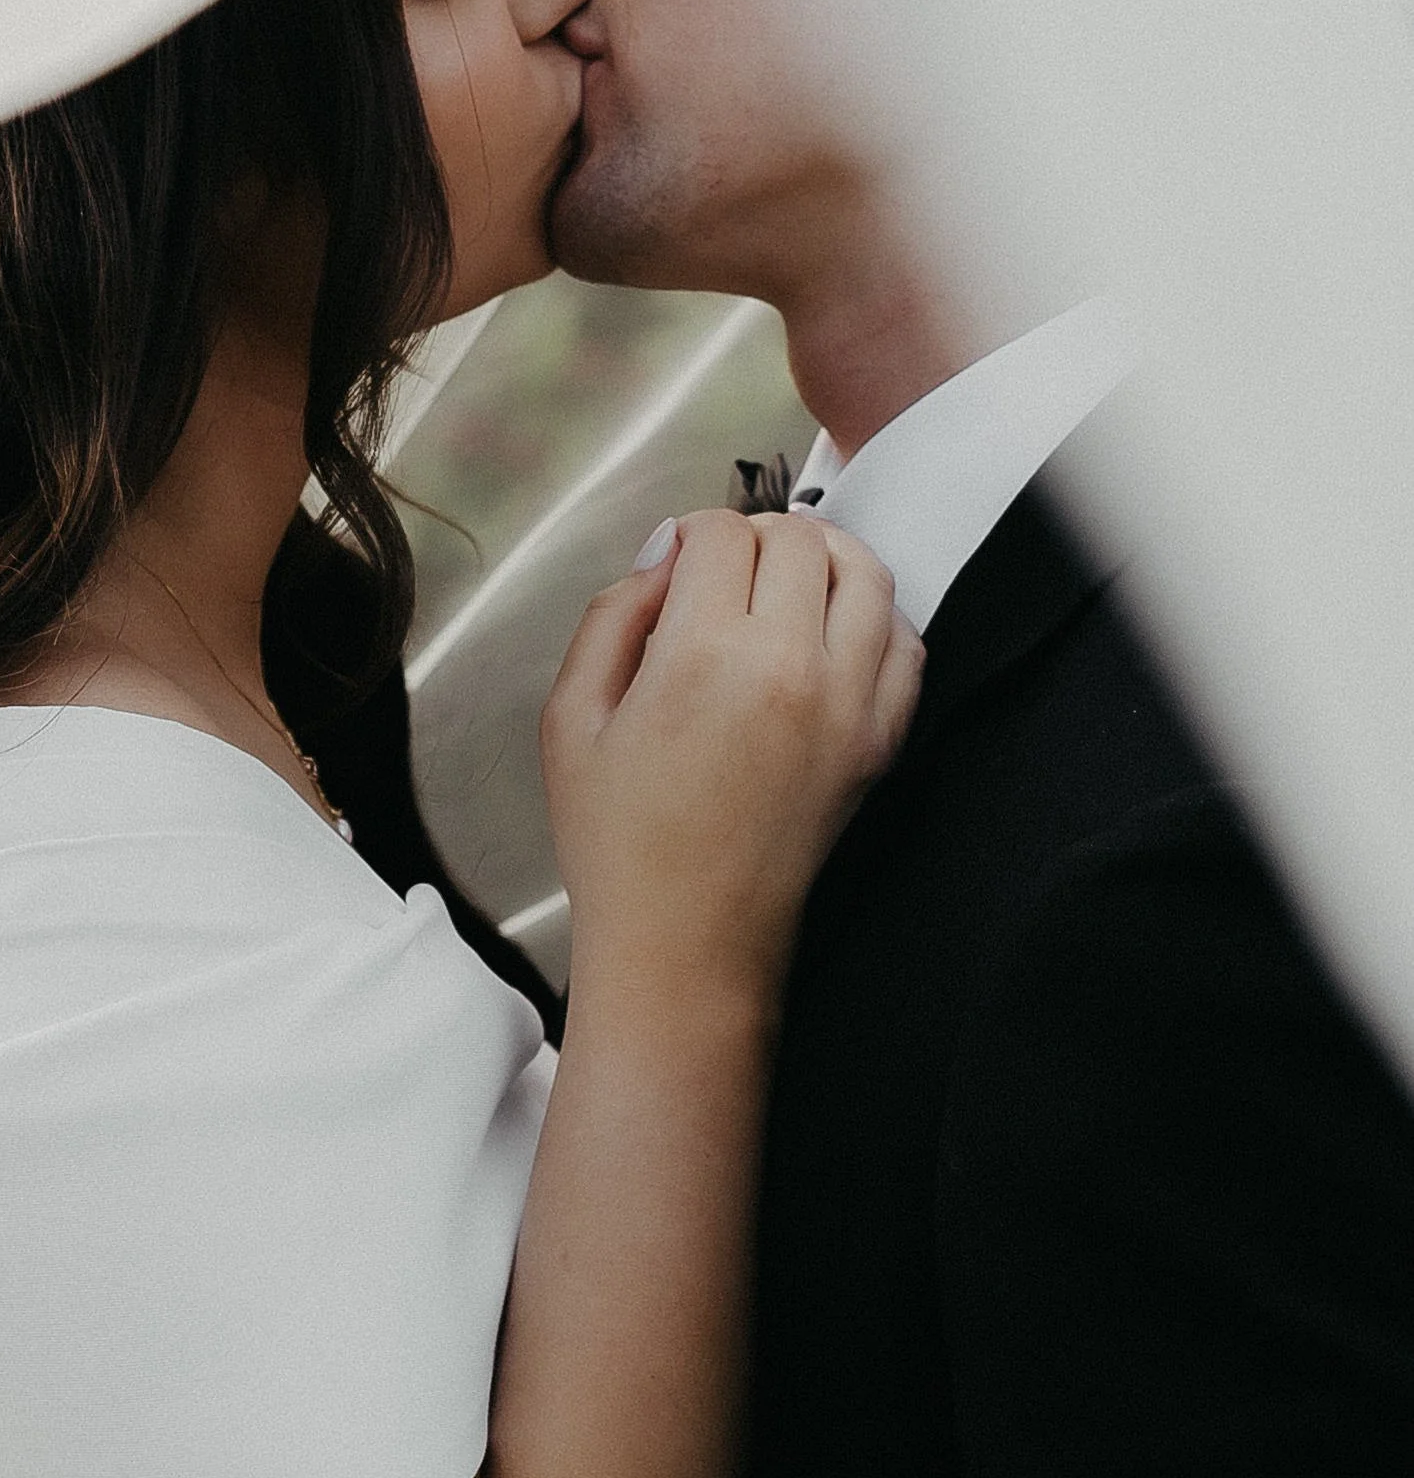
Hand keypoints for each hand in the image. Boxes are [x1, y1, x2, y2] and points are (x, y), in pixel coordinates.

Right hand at [540, 508, 921, 995]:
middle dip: (755, 536)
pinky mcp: (878, 743)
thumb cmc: (621, 844)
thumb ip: (613, 616)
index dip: (690, 533)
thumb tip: (662, 557)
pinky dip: (877, 618)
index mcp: (703, 655)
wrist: (686, 944)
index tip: (675, 562)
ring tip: (786, 578)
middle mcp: (789, 668)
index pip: (722, 532)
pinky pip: (906, 645)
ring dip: (824, 558)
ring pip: (866, 574)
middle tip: (724, 568)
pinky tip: (833, 630)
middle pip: (798, 539)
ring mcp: (847, 706)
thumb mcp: (571, 717)